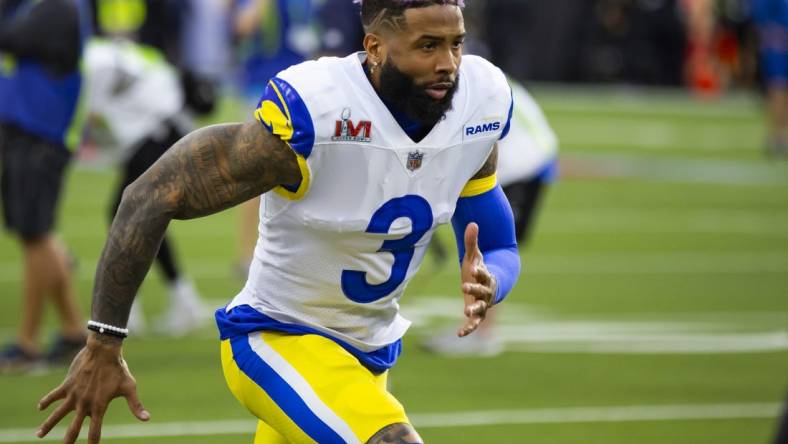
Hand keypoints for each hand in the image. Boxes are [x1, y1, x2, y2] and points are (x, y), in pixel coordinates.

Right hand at [36, 334, 149, 442]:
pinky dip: (46, 401)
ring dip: (47, 425)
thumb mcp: (129, 387)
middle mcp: (84, 404)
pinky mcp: (66, 385)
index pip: (95, 431)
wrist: (104, 350)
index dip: (93, 442)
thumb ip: (136, 405)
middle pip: (74, 428)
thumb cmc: (119, 369)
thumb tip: (147, 419)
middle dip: (68, 441)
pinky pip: (53, 395)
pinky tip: (40, 408)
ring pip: (57, 414)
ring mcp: (73, 395)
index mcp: (99, 406)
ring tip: (38, 436)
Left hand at [458, 222, 496, 336]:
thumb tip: (472, 223)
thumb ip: (472, 242)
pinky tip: (460, 333)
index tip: (474, 269)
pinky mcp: (476, 314)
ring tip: (466, 313)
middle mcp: (486, 292)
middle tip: (464, 287)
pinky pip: (474, 323)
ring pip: (480, 309)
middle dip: (474, 289)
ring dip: (474, 312)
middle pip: (482, 292)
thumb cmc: (479, 270)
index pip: (484, 274)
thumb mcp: (474, 256)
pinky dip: (468, 328)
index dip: (480, 272)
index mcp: (486, 277)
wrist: (487, 285)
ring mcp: (482, 304)